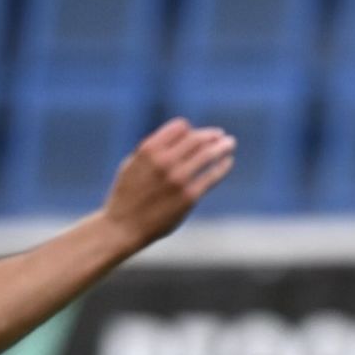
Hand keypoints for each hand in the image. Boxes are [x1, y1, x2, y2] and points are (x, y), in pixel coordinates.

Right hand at [101, 118, 235, 245]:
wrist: (123, 226)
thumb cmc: (126, 195)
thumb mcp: (132, 164)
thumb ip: (153, 149)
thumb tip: (178, 138)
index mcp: (149, 149)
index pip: (180, 127)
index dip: (190, 130)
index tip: (197, 135)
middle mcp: (164, 161)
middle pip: (197, 139)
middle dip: (212, 135)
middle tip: (222, 136)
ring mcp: (178, 178)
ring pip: (208, 154)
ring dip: (222, 147)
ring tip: (230, 144)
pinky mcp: (189, 196)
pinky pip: (211, 176)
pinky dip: (223, 166)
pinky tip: (227, 162)